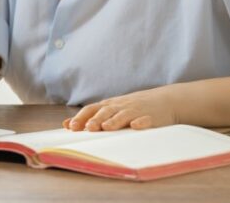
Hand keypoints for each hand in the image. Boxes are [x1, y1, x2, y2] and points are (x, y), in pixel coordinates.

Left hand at [62, 87, 177, 131]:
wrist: (164, 100)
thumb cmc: (132, 108)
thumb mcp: (111, 110)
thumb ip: (90, 117)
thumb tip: (65, 125)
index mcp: (109, 106)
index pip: (92, 109)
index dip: (81, 117)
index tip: (71, 127)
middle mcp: (120, 106)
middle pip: (106, 111)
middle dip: (96, 119)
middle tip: (88, 128)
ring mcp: (136, 110)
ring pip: (123, 115)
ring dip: (114, 120)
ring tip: (107, 127)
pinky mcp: (152, 116)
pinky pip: (146, 119)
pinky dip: (141, 122)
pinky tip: (136, 125)